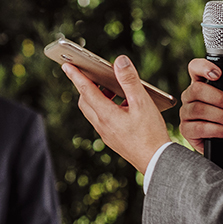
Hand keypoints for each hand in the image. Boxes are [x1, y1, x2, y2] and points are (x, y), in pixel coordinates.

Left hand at [62, 56, 170, 172]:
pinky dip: (106, 107)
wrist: (157, 161)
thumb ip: (130, 80)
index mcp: (106, 115)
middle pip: (85, 101)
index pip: (86, 90)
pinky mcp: (112, 139)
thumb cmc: (151, 133)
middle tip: (93, 73)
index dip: (76, 75)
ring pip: (93, 111)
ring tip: (113, 88)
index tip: (66, 65)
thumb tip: (119, 61)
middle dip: (86, 86)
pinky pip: (102, 119)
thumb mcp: (142, 102)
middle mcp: (102, 125)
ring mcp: (106, 134)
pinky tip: (123, 105)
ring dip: (98, 97)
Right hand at [179, 59, 222, 157]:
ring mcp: (186, 113)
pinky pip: (198, 127)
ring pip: (198, 109)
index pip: (194, 68)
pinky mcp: (186, 130)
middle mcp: (190, 96)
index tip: (219, 75)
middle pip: (197, 89)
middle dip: (219, 98)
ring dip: (221, 116)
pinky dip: (217, 129)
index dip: (203, 67)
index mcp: (202, 83)